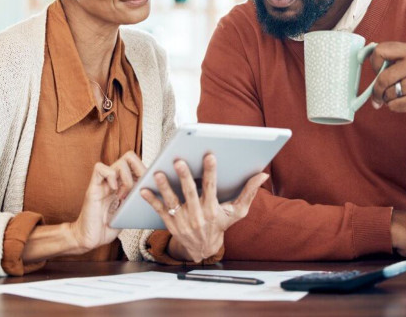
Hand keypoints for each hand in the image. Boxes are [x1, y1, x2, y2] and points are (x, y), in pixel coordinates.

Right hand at [70, 151, 145, 252]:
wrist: (90, 239)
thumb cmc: (109, 227)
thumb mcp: (130, 212)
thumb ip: (139, 200)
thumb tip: (158, 196)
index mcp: (124, 184)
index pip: (137, 164)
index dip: (146, 170)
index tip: (150, 184)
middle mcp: (114, 180)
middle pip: (129, 157)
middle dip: (139, 169)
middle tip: (139, 186)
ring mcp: (103, 183)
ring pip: (119, 162)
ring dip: (126, 177)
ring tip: (124, 194)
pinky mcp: (93, 187)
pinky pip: (100, 168)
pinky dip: (110, 176)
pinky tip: (114, 190)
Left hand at [140, 154, 268, 261]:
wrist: (203, 249)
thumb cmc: (221, 225)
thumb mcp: (237, 212)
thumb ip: (249, 192)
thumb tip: (263, 175)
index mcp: (213, 210)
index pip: (211, 188)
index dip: (211, 172)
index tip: (209, 156)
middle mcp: (197, 216)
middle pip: (189, 193)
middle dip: (184, 177)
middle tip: (178, 161)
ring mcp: (182, 220)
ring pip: (172, 201)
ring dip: (164, 187)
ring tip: (158, 173)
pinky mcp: (171, 224)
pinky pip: (159, 210)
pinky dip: (151, 200)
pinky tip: (142, 189)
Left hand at [370, 42, 405, 116]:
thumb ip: (398, 58)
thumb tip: (371, 63)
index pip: (380, 50)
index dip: (374, 62)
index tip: (377, 70)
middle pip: (382, 78)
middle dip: (376, 90)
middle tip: (377, 96)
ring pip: (388, 94)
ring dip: (389, 99)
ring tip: (400, 96)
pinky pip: (395, 105)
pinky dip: (395, 106)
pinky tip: (405, 103)